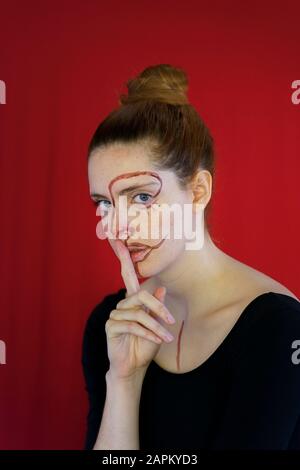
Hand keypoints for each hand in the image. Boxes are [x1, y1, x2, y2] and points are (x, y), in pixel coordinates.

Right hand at [105, 240, 175, 379]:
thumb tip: (161, 289)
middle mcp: (123, 304)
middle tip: (170, 321)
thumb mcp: (158, 325)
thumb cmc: (146, 344)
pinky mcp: (110, 326)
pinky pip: (131, 325)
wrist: (135, 366)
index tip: (117, 239)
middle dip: (158, 308)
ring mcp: (115, 315)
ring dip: (155, 327)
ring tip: (165, 338)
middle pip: (141, 295)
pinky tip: (154, 341)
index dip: (122, 257)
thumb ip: (157, 308)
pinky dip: (146, 333)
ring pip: (139, 313)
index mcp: (133, 300)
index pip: (127, 274)